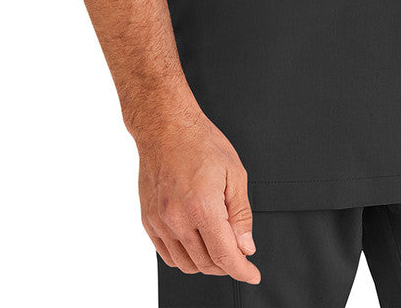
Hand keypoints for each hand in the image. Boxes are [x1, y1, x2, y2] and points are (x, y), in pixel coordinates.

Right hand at [134, 112, 260, 283]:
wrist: (165, 126)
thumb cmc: (200, 142)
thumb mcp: (234, 173)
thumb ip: (241, 215)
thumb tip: (245, 246)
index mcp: (203, 208)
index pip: (225, 256)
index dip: (242, 270)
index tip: (252, 274)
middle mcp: (178, 219)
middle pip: (207, 263)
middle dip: (228, 265)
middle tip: (240, 253)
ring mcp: (160, 222)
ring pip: (186, 264)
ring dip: (207, 263)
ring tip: (219, 247)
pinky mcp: (149, 220)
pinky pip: (167, 255)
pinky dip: (185, 258)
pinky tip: (196, 245)